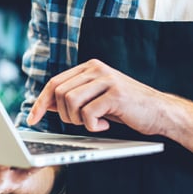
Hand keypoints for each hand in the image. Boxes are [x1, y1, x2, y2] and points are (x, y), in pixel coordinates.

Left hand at [27, 59, 165, 133]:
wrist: (160, 111)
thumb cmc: (127, 107)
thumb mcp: (97, 99)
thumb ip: (74, 97)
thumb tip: (46, 104)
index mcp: (89, 67)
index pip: (55, 82)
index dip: (41, 102)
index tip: (32, 119)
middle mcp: (96, 68)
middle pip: (60, 92)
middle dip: (64, 115)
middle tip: (82, 123)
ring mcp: (106, 79)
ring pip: (71, 102)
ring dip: (79, 120)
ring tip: (95, 123)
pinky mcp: (115, 94)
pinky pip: (88, 113)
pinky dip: (93, 125)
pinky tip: (105, 125)